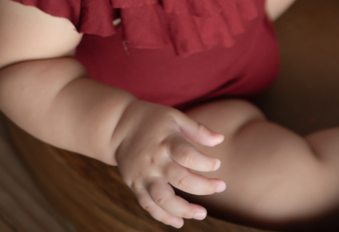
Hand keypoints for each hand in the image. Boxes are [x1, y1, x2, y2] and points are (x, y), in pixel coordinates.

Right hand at [113, 101, 225, 227]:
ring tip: (201, 213)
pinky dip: (163, 216)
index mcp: (165, 141)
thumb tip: (220, 139)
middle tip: (220, 186)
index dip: (206, 163)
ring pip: (163, 199)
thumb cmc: (151, 119)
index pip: (187, 155)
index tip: (217, 164)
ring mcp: (143, 175)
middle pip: (180, 179)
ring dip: (184, 209)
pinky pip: (148, 205)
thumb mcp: (175, 116)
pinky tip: (179, 222)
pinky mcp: (134, 185)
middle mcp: (154, 160)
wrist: (117, 126)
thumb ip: (197, 129)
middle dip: (204, 187)